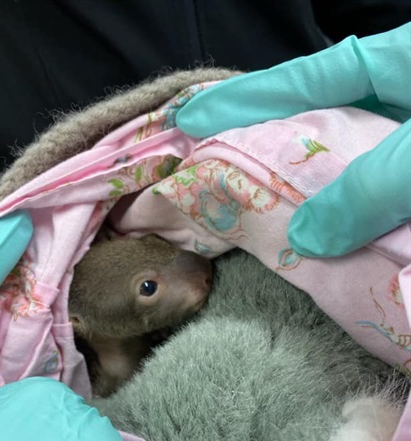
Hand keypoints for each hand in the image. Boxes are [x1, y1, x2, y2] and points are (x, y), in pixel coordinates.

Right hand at [177, 24, 410, 256]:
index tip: (194, 118)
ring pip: (344, 154)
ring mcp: (408, 133)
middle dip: (267, 139)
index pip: (306, 78)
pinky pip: (372, 188)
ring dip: (306, 181)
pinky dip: (348, 207)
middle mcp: (397, 94)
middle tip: (215, 163)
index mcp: (398, 61)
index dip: (246, 98)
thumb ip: (367, 190)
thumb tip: (304, 236)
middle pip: (317, 114)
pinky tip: (323, 223)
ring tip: (258, 199)